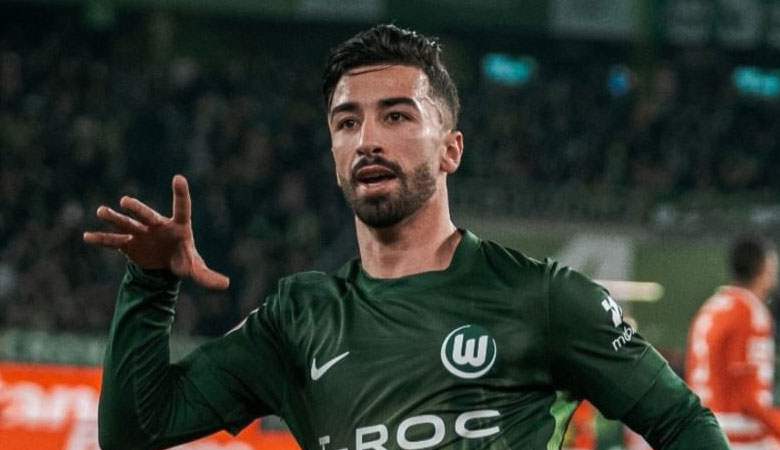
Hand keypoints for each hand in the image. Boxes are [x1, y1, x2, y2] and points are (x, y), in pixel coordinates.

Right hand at [83, 175, 228, 289]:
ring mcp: (140, 233)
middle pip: (147, 215)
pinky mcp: (128, 244)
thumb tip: (225, 285)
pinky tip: (87, 236)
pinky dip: (101, 239)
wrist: (164, 263)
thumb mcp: (195, 267)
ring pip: (127, 223)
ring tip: (101, 210)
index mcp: (178, 226)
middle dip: (138, 210)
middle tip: (126, 202)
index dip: (180, 194)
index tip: (179, 178)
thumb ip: (207, 275)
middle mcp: (157, 225)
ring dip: (114, 218)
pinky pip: (113, 241)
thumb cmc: (183, 257)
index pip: (181, 208)